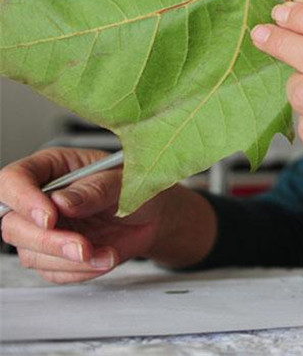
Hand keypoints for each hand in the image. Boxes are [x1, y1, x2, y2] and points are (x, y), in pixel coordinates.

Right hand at [0, 148, 171, 283]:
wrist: (152, 213)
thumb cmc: (135, 186)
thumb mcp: (122, 180)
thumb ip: (94, 189)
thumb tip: (61, 202)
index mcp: (51, 167)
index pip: (13, 180)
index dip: (23, 200)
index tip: (50, 217)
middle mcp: (40, 199)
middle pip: (13, 224)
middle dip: (48, 241)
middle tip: (82, 247)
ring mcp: (45, 230)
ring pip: (30, 253)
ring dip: (68, 261)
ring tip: (105, 253)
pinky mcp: (54, 255)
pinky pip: (53, 272)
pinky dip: (80, 271)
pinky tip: (104, 258)